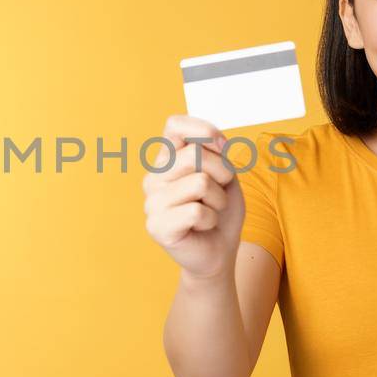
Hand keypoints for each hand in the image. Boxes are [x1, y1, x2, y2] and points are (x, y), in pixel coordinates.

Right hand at [142, 115, 244, 279]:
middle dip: (222, 172)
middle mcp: (153, 177)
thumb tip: (210, 143)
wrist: (218, 251)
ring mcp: (151, 202)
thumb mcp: (225, 173)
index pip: (175, 124)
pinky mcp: (156, 226)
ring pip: (200, 182)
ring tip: (210, 211)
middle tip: (219, 192)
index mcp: (166, 160)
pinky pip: (197, 211)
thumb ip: (215, 152)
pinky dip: (211, 219)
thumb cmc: (220, 210)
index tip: (222, 148)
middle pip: (195, 154)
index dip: (204, 130)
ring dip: (218, 200)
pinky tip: (202, 227)